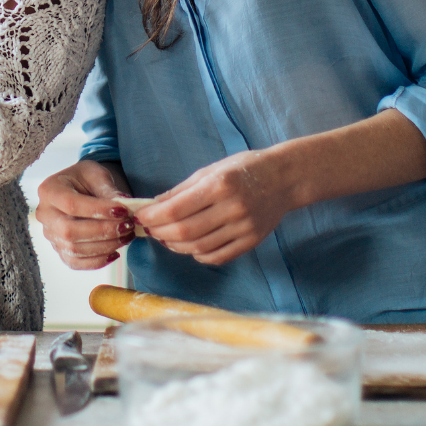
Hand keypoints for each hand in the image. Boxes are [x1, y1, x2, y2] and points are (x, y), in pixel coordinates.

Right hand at [34, 160, 135, 269]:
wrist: (79, 190)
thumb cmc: (86, 180)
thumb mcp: (96, 175)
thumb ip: (108, 190)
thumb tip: (124, 204)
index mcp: (49, 190)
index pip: (71, 204)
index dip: (98, 210)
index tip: (123, 210)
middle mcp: (44, 215)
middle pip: (69, 230)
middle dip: (103, 231)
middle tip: (127, 226)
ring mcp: (50, 235)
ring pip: (74, 249)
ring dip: (105, 246)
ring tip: (126, 236)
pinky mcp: (59, 250)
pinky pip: (75, 263)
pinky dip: (97, 261)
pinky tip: (115, 252)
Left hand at [139, 148, 295, 266]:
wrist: (284, 178)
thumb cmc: (244, 169)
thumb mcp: (211, 170)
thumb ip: (182, 189)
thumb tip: (154, 205)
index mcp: (220, 185)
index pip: (177, 209)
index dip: (154, 217)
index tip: (141, 217)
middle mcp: (232, 208)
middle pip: (185, 232)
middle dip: (160, 233)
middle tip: (150, 229)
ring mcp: (244, 227)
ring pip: (199, 247)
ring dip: (176, 246)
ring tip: (166, 239)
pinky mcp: (251, 241)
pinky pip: (218, 256)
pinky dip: (198, 255)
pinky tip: (190, 247)